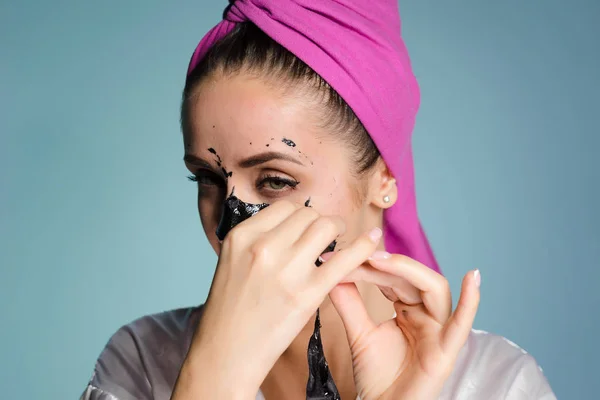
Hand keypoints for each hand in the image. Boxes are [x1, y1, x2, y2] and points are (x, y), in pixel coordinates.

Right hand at [172, 201, 383, 398]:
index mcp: (242, 236)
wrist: (225, 353)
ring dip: (337, 230)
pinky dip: (363, 246)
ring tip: (339, 241)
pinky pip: (346, 258)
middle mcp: (262, 247)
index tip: (305, 228)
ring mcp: (286, 270)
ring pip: (326, 226)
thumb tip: (290, 226)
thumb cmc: (229, 311)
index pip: (283, 208)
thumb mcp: (231, 262)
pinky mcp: (308, 293)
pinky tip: (372, 241)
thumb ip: (257, 241)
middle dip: (319, 222)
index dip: (299, 216)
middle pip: (307, 214)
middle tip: (325, 236)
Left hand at [329, 254, 480, 399]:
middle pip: (413, 279)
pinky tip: (474, 277)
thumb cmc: (376, 376)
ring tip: (382, 260)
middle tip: (359, 257)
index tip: (344, 256)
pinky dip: (471, 301)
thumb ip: (349, 303)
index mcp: (410, 311)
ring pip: (436, 290)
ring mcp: (439, 333)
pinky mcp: (445, 352)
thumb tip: (335, 270)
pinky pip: (461, 325)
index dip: (373, 266)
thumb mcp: (359, 332)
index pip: (395, 278)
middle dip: (385, 266)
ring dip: (409, 270)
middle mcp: (428, 317)